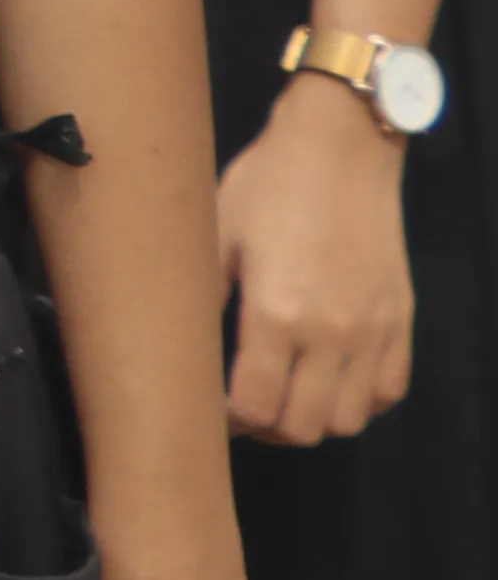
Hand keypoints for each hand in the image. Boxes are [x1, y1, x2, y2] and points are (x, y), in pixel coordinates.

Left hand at [219, 79, 420, 443]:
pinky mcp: (401, 321)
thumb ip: (202, 299)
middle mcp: (332, 334)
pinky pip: (389, 391)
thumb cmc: (266, 185)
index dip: (227, 422)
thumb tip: (178, 346)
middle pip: (304, 427)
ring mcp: (374, 332)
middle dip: (267, 429)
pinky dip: (360, 401)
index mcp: (276, 314)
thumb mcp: (214, 236)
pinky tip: (332, 380)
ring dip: (314, 420)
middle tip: (244, 408)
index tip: (209, 410)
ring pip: (349, 420)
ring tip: (286, 396)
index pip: (255, 408)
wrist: (340, 150)